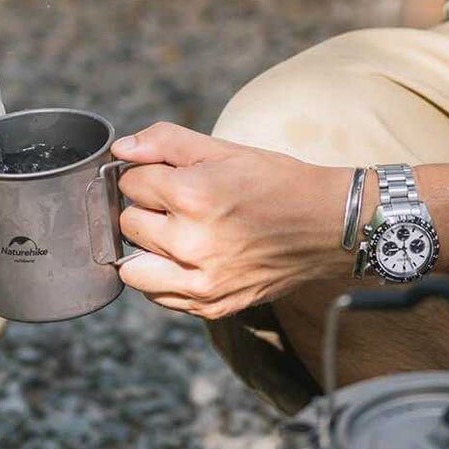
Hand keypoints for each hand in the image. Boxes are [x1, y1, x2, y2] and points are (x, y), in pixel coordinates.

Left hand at [113, 123, 353, 318]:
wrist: (327, 226)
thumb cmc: (276, 183)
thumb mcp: (223, 149)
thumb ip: (165, 142)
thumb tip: (121, 150)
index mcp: (192, 196)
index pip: (131, 184)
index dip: (149, 176)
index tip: (173, 178)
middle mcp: (191, 244)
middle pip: (127, 224)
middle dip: (147, 210)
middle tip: (179, 205)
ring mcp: (200, 281)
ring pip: (132, 267)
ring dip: (146, 249)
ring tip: (175, 235)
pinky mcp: (210, 305)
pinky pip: (157, 295)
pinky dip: (163, 277)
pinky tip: (189, 258)